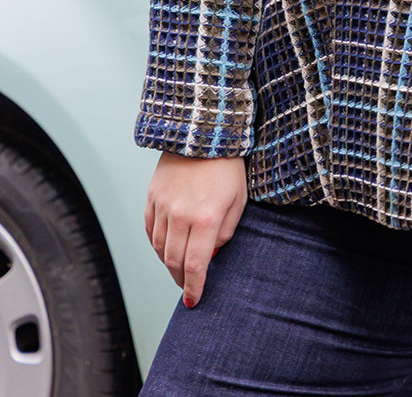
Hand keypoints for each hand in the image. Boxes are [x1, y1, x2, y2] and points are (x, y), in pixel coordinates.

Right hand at [144, 152, 246, 307]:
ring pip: (158, 248)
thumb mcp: (239, 201)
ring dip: (168, 263)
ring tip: (179, 267)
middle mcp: (180, 215)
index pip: (195, 266)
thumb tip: (211, 257)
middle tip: (188, 287)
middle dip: (181, 279)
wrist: (204, 132)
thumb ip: (225, 233)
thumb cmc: (228, 167)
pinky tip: (166, 247)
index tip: (193, 302)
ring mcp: (163, 206)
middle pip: (173, 261)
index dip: (194, 288)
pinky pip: (150, 229)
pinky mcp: (152, 197)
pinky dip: (156, 243)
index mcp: (206, 218)